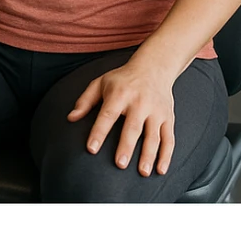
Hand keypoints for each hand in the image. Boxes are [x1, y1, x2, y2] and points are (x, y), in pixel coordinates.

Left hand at [67, 58, 176, 176]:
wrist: (153, 68)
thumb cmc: (122, 79)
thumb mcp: (101, 83)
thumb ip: (85, 101)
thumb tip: (71, 118)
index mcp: (119, 94)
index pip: (107, 115)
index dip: (99, 132)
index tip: (91, 148)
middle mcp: (139, 103)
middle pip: (132, 127)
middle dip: (126, 146)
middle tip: (119, 164)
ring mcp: (156, 111)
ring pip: (153, 136)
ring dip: (148, 155)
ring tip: (142, 172)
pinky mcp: (168, 118)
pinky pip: (169, 139)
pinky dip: (166, 156)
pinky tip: (160, 170)